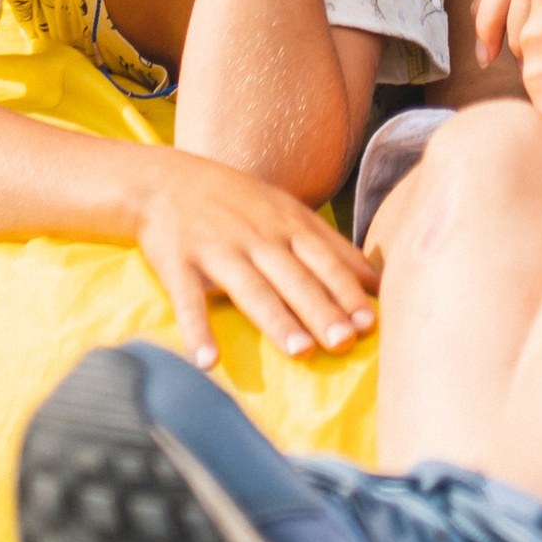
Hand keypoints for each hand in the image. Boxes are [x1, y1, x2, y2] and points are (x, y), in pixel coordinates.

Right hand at [138, 149, 376, 368]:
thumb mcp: (287, 211)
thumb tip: (378, 281)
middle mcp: (256, 236)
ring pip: (252, 288)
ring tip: (300, 352)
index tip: (369, 322)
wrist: (163, 180)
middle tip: (344, 342)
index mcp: (286, 224)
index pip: (323, 260)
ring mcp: (217, 248)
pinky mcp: (177, 263)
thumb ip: (330, 246)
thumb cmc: (237, 202)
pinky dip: (197, 330)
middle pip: (294, 277)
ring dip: (277, 320)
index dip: (346, 290)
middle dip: (321, 309)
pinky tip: (208, 361)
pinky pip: (188, 300)